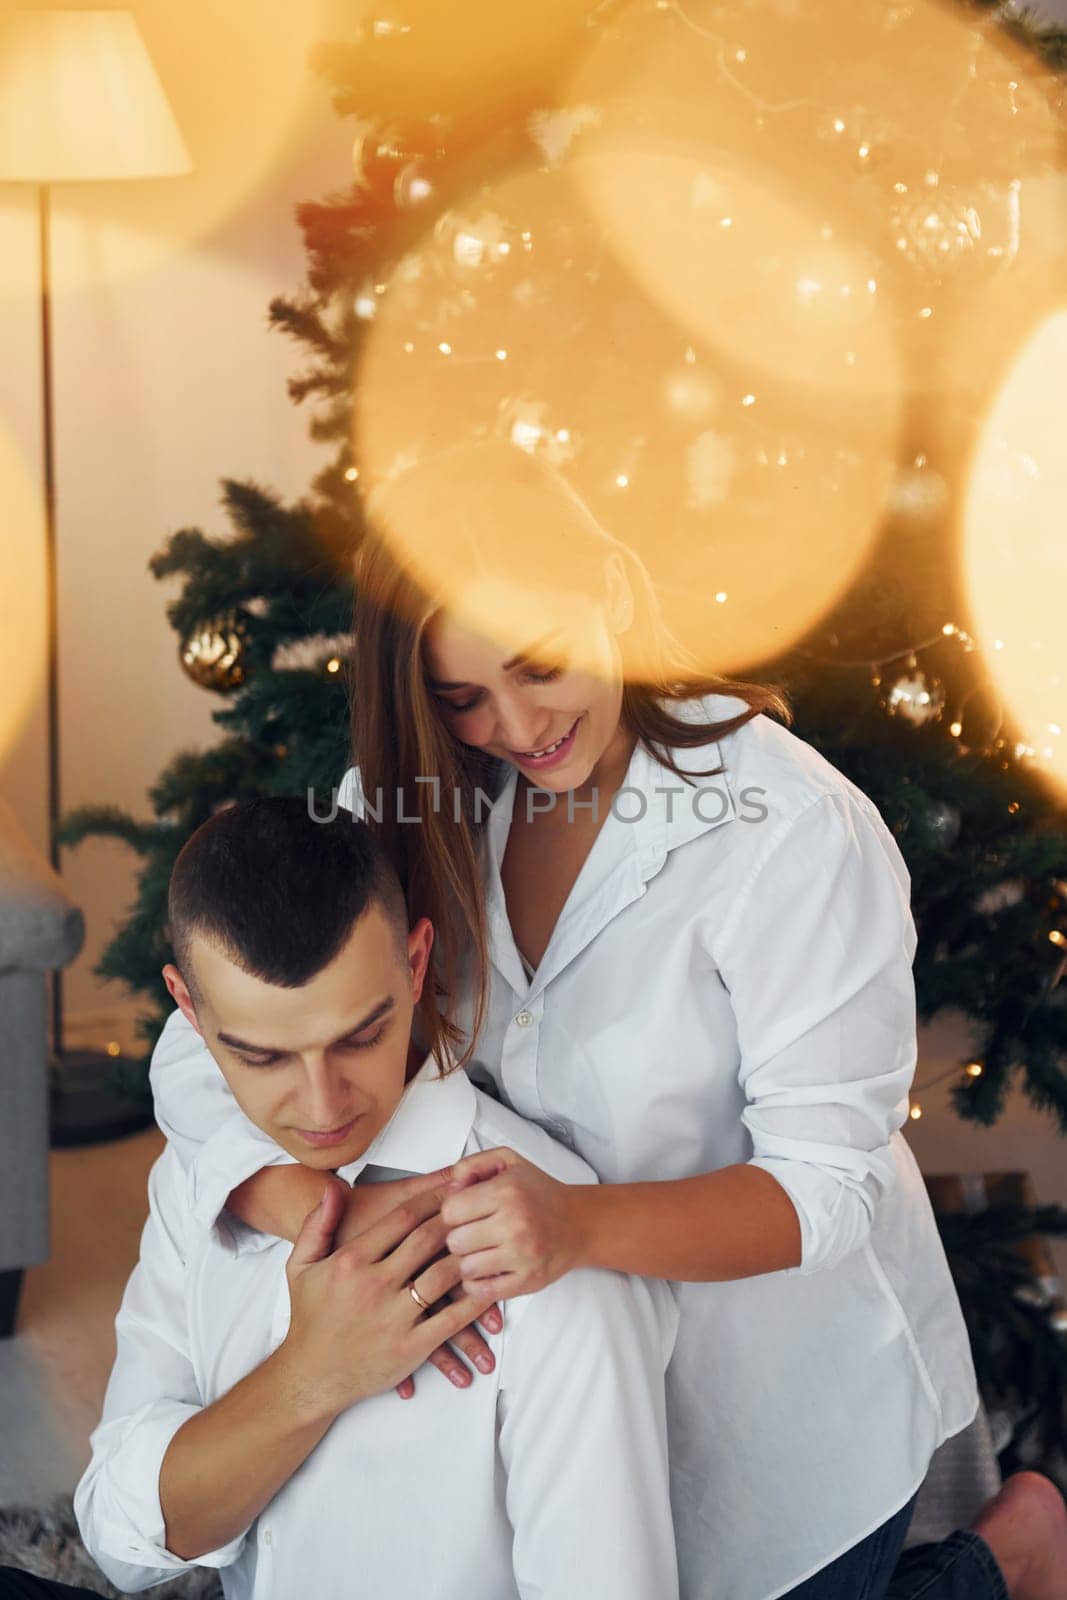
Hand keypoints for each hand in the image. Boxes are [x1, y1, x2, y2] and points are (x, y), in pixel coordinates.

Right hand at [280, 1180, 496, 1421]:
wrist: (311, 1375)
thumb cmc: (309, 1318)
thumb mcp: (302, 1266)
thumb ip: (317, 1224)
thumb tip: (332, 1189)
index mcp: (352, 1260)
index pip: (402, 1219)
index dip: (431, 1200)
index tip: (452, 1189)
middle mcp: (375, 1284)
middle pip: (427, 1241)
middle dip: (456, 1221)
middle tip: (478, 1207)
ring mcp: (395, 1317)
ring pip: (443, 1277)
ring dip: (469, 1257)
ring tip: (489, 1242)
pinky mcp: (411, 1347)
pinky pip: (452, 1321)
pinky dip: (475, 1305)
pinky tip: (490, 1290)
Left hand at [441, 1147, 587, 1298]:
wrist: (578, 1223)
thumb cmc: (538, 1192)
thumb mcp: (508, 1161)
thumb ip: (472, 1164)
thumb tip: (450, 1188)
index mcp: (507, 1191)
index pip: (450, 1211)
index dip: (453, 1212)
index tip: (465, 1213)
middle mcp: (515, 1223)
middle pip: (455, 1241)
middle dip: (459, 1237)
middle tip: (473, 1233)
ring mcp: (522, 1255)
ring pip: (466, 1268)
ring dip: (468, 1261)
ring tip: (481, 1251)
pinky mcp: (528, 1280)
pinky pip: (482, 1291)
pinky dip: (477, 1284)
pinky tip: (486, 1269)